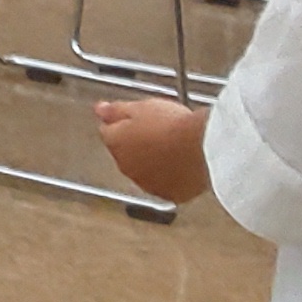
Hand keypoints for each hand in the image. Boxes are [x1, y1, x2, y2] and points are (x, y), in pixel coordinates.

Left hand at [93, 98, 212, 204]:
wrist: (202, 147)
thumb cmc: (172, 125)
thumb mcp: (141, 107)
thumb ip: (116, 110)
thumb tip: (99, 110)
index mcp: (116, 143)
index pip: (108, 132)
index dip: (122, 123)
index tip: (136, 118)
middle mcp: (126, 167)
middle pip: (126, 153)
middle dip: (138, 143)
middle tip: (160, 130)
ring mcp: (148, 183)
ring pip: (145, 170)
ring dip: (154, 161)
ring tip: (175, 146)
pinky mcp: (170, 194)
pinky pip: (167, 184)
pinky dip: (172, 176)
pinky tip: (184, 164)